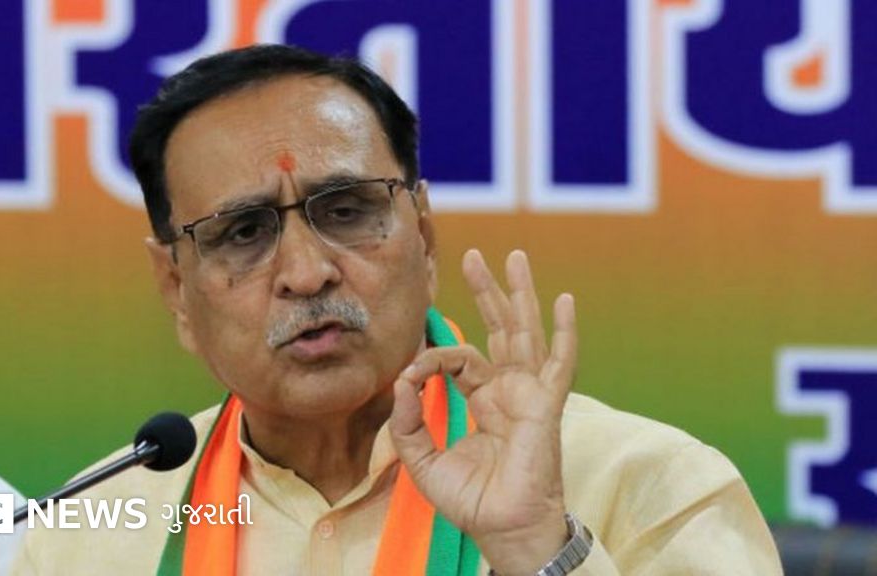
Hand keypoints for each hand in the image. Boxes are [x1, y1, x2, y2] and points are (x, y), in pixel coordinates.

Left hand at [389, 249, 577, 575]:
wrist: (503, 529)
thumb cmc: (471, 500)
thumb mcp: (423, 459)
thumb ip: (407, 421)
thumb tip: (400, 380)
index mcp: (483, 399)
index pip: (457, 359)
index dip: (430, 359)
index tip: (407, 376)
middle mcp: (508, 390)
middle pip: (498, 329)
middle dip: (486, 291)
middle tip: (473, 257)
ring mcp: (529, 393)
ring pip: (525, 332)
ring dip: (519, 294)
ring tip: (515, 257)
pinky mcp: (545, 405)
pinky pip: (559, 363)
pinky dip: (564, 332)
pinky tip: (564, 300)